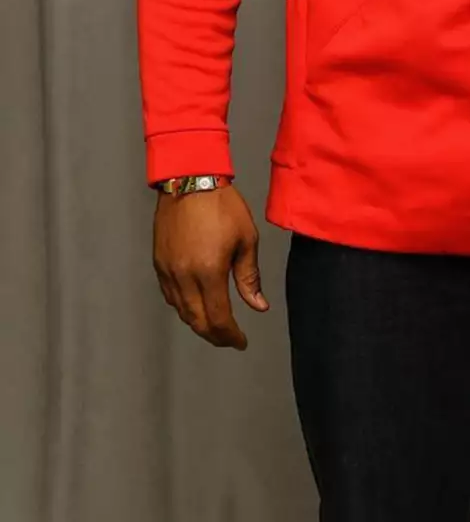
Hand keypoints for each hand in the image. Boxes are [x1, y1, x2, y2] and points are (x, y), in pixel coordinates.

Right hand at [153, 184, 268, 348]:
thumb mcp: (246, 240)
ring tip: (216, 326)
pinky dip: (183, 307)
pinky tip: (196, 305)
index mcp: (208, 272)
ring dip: (198, 323)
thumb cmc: (221, 205)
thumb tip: (258, 306)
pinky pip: (170, 295)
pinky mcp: (158, 262)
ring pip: (181, 311)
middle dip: (215, 336)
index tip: (241, 342)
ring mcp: (168, 270)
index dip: (230, 336)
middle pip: (197, 321)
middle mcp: (184, 276)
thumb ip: (250, 278)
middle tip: (229, 339)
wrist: (189, 180)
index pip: (218, 318)